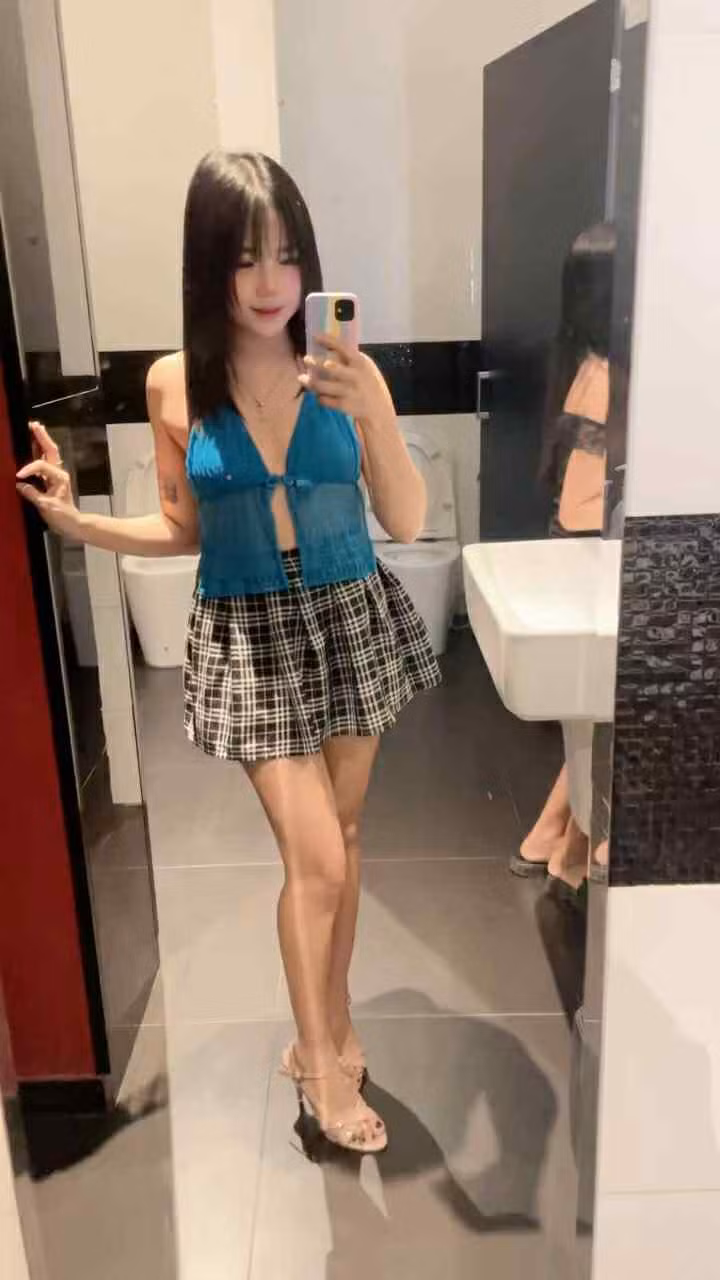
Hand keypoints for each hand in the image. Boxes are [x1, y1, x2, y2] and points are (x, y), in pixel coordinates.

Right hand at [16, 422, 81, 538]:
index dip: (29, 469)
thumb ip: (33, 494)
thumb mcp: (47, 506)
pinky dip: (39, 451)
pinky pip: (44, 461)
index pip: (41, 466)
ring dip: (41, 440)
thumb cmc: (63, 516)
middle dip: (42, 437)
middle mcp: (59, 473)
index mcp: (60, 477)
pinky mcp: (51, 479)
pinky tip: (34, 445)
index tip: (19, 476)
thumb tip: (20, 485)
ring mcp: (56, 475)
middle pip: (50, 450)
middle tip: (33, 424)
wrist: (72, 523)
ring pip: (49, 453)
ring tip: (35, 428)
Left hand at [299, 334, 389, 421]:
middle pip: (330, 368)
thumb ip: (350, 359)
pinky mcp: (344, 405)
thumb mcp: (366, 368)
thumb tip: (328, 348)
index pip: (343, 347)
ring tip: (301, 378)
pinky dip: (319, 397)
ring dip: (310, 382)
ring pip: (323, 386)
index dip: (328, 340)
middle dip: (316, 363)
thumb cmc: (369, 384)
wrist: (379, 411)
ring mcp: (349, 391)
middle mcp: (355, 376)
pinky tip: (319, 395)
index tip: (314, 336)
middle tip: (305, 358)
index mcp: (361, 363)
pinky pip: (324, 400)